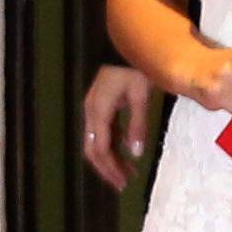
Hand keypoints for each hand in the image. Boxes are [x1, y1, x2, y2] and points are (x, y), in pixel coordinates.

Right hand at [81, 65, 152, 191]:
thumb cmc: (134, 69)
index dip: (110, 167)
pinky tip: (127, 154)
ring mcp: (95, 109)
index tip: (123, 182)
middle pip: (93, 149)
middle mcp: (91, 112)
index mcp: (98, 111)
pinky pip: (105, 132)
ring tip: (129, 174)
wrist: (125, 47)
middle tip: (123, 184)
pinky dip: (114, 146)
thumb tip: (135, 153)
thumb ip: (137, 125)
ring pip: (98, 142)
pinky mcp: (102, 107)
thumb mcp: (140, 96)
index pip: (100, 148)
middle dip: (107, 168)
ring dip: (112, 159)